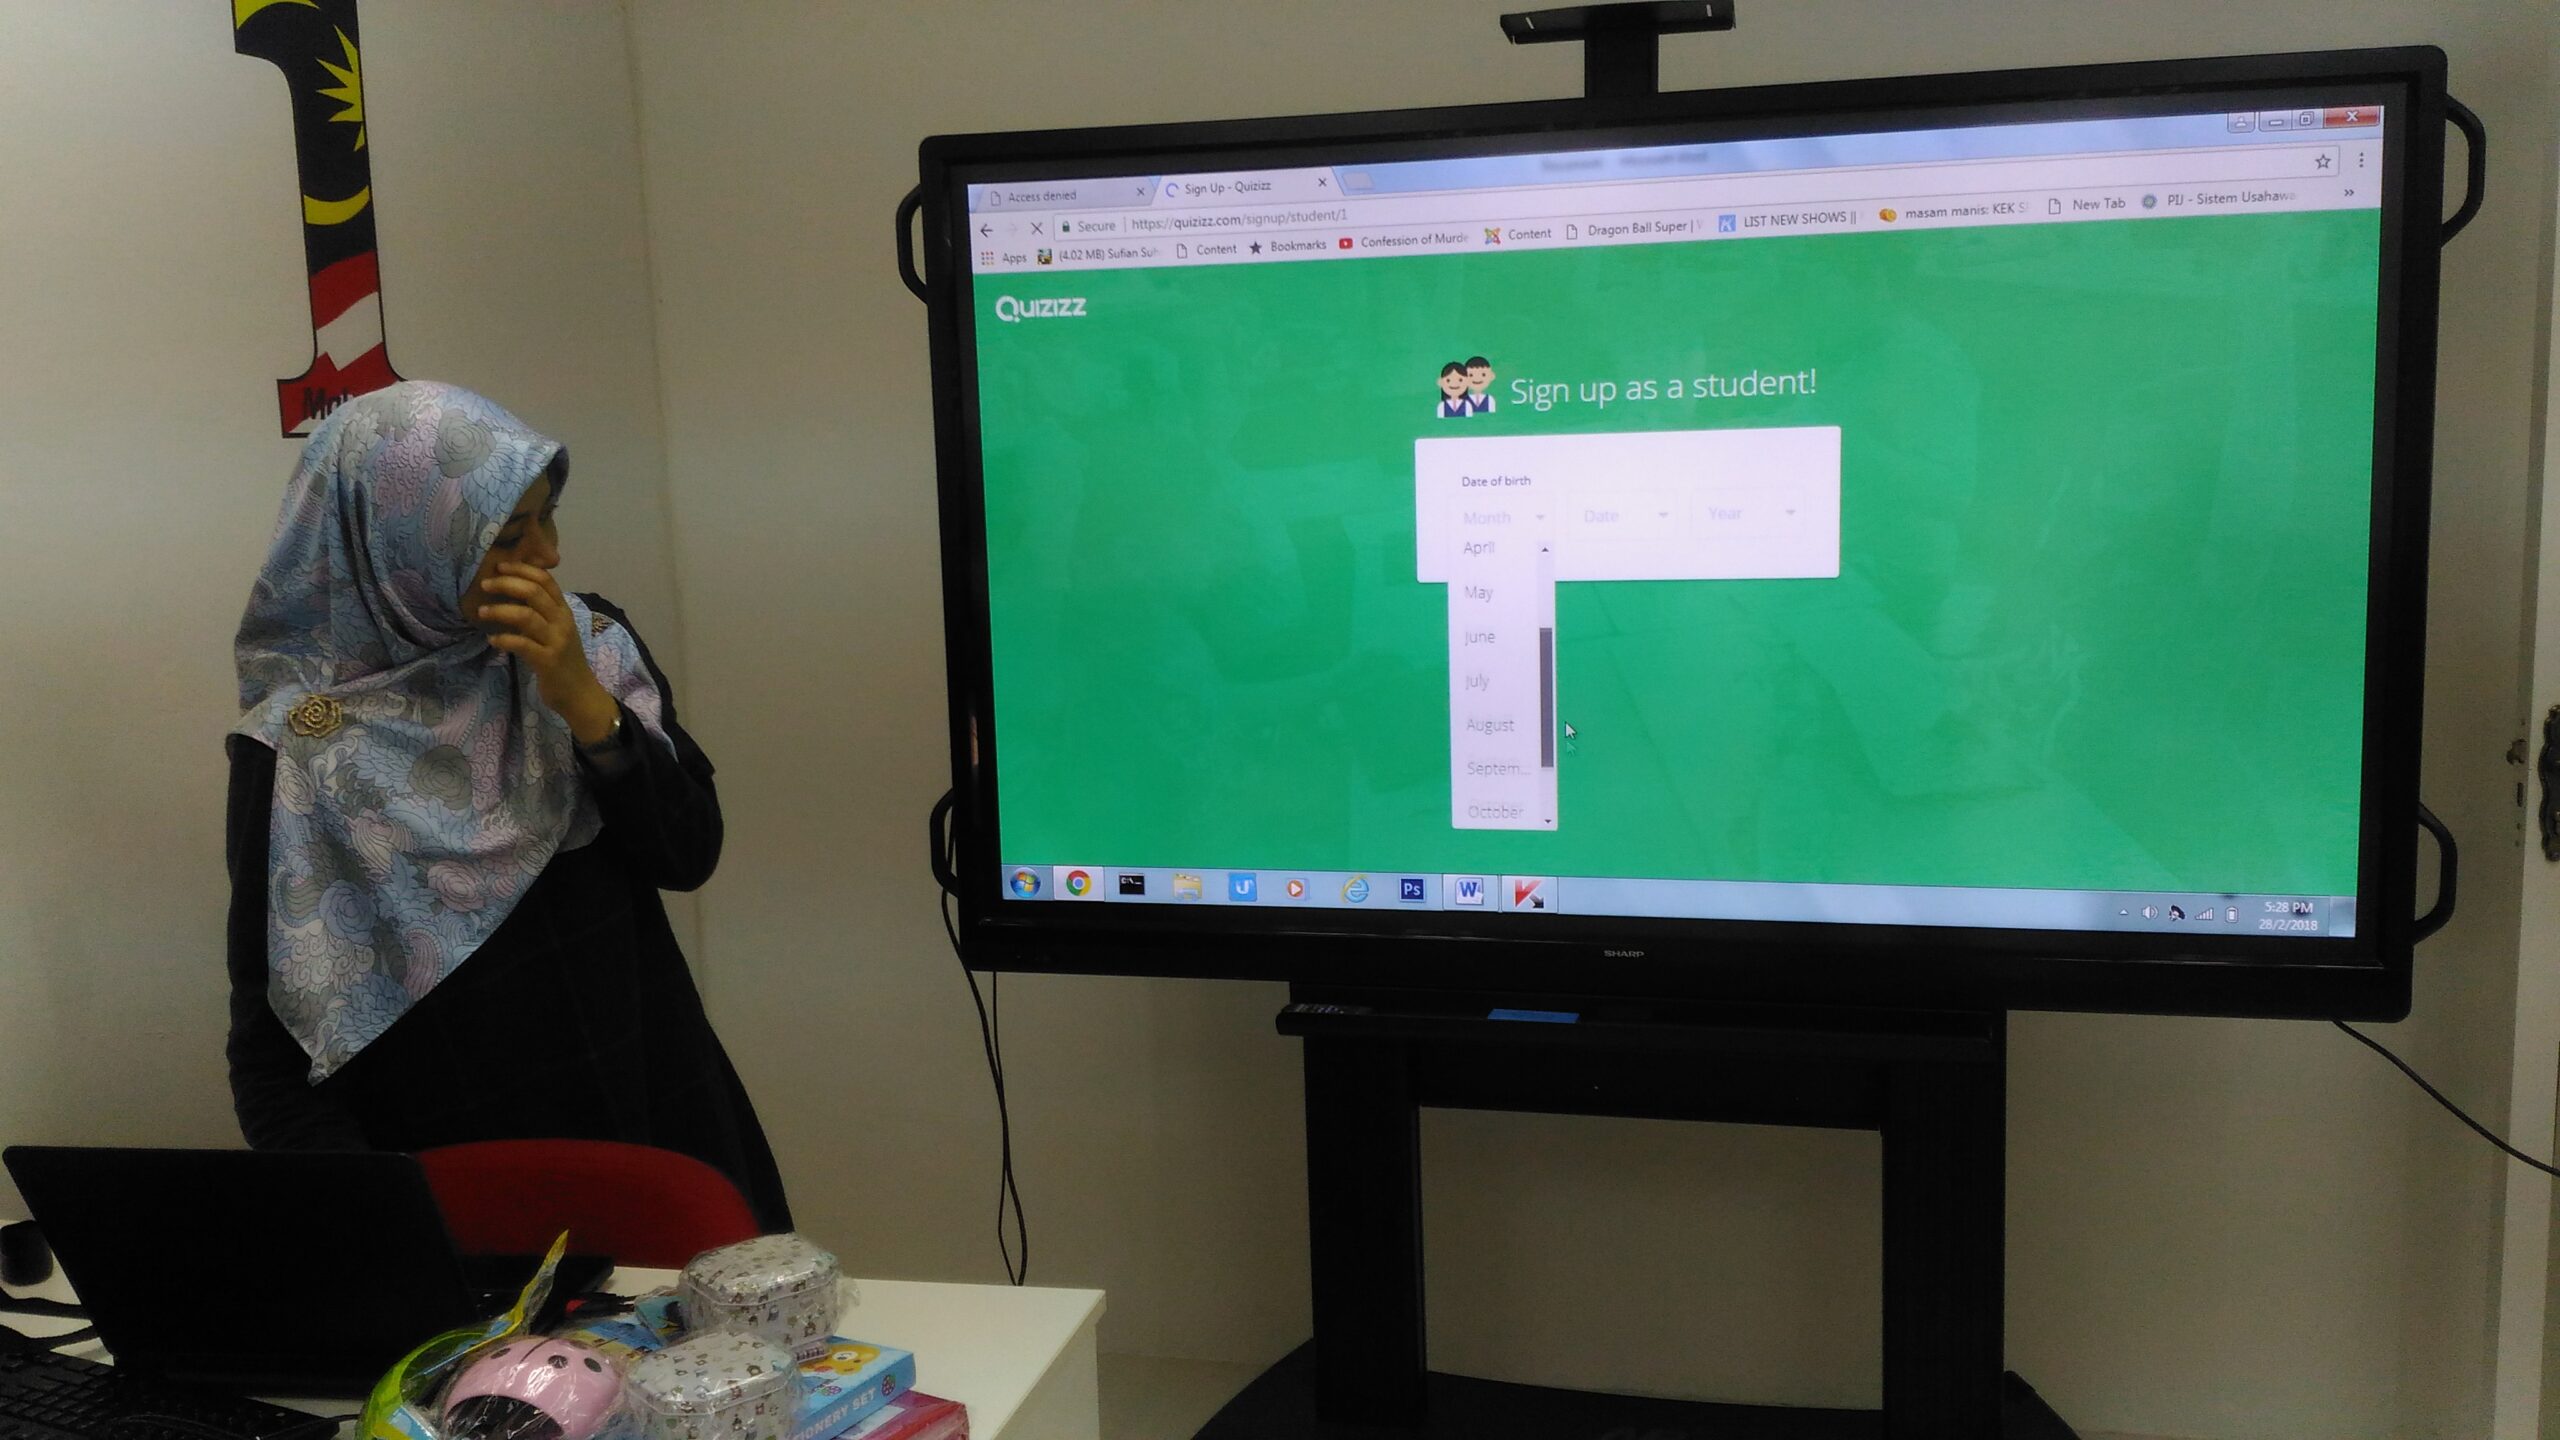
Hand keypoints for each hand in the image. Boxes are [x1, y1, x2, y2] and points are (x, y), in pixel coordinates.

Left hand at [478, 562, 618, 743]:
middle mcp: (562, 622)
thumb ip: (540, 612)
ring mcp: (556, 641)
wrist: (579, 693)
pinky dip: (504, 639)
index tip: (500, 567)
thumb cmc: (562, 660)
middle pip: (534, 592)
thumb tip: (512, 592)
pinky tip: (492, 639)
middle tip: (484, 584)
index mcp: (563, 611)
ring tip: (481, 611)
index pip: (546, 580)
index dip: (522, 569)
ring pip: (526, 616)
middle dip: (506, 584)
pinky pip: (522, 644)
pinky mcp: (548, 661)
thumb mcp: (554, 630)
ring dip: (500, 610)